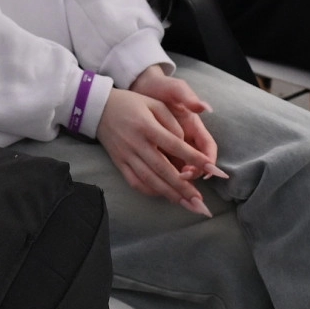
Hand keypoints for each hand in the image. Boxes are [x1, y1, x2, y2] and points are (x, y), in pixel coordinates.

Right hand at [97, 73, 224, 215]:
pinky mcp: (119, 163)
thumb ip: (171, 121)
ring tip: (189, 206)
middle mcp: (137, 144)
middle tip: (202, 203)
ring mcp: (126, 156)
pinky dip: (151, 192)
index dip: (194, 158)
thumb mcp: (153, 103)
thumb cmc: (131, 103)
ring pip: (150, 180)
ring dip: (171, 195)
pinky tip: (166, 197)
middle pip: (163, 170)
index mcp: (147, 126)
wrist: (97, 108)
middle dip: (184, 188)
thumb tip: (184, 142)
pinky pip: (135, 182)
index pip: (175, 145)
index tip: (211, 169)